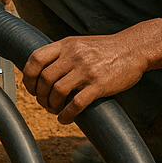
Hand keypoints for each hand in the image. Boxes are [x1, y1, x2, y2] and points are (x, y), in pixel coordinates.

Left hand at [23, 29, 150, 123]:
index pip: (36, 58)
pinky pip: (76, 103)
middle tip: (44, 103)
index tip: (31, 88)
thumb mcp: (79, 43)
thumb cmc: (105, 49)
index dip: (28, 76)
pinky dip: (67, 114)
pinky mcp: (99, 85)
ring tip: (54, 110)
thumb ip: (62, 53)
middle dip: (40, 95)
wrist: (133, 49)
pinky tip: (65, 119)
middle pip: (45, 78)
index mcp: (66, 44)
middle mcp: (73, 55)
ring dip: (52, 105)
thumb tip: (42, 68)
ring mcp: (86, 70)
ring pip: (57, 91)